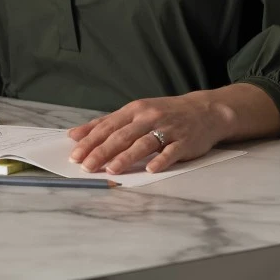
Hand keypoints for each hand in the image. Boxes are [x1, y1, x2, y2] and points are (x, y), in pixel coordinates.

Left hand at [67, 91, 237, 174]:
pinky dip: (161, 160)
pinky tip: (150, 169)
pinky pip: (171, 151)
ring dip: (127, 157)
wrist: (204, 110)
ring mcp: (167, 129)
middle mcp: (149, 117)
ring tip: (112, 169)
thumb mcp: (135, 112)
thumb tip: (75, 134)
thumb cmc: (165, 113)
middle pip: (122, 136)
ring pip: (144, 143)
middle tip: (87, 166)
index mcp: (134, 110)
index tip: (75, 155)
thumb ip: (106, 123)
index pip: (108, 126)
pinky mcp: (184, 141)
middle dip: (102, 151)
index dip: (90, 141)